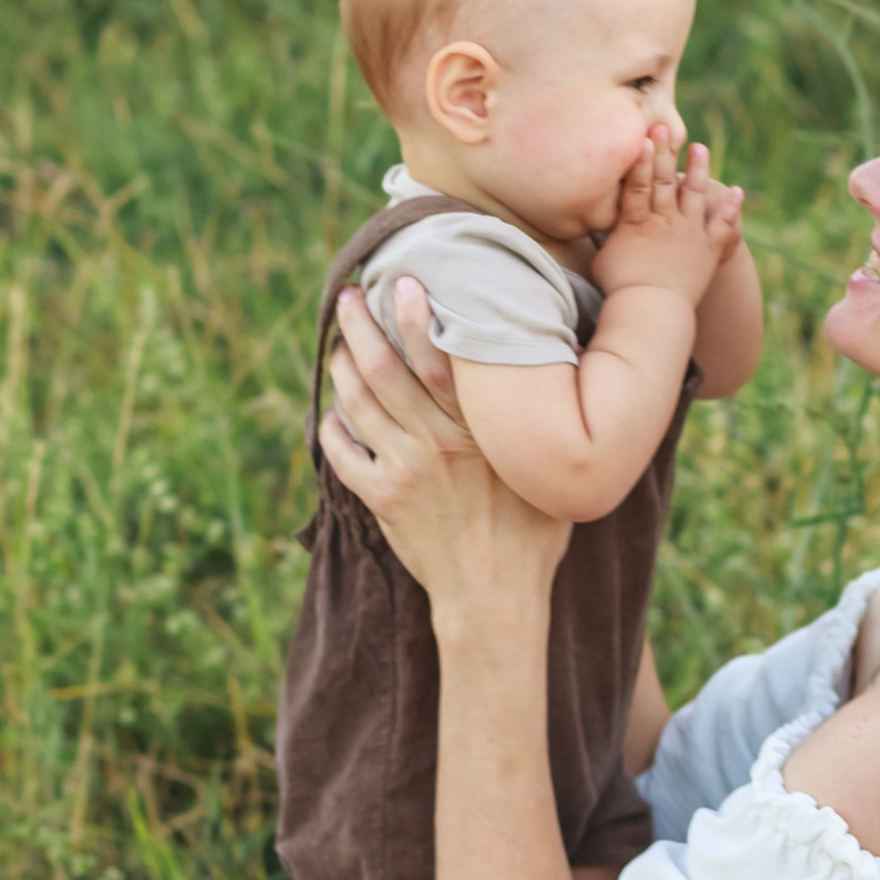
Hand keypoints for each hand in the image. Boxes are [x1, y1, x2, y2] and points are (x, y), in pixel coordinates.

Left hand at [320, 281, 570, 621]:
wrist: (495, 597)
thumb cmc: (534, 531)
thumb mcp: (543, 467)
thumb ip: (532, 420)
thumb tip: (547, 371)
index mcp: (476, 428)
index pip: (439, 356)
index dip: (415, 315)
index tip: (403, 282)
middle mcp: (434, 441)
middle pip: (384, 369)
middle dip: (360, 326)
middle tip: (348, 296)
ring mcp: (402, 469)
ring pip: (357, 403)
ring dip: (342, 366)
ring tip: (338, 344)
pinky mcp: (380, 498)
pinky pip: (342, 452)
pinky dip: (333, 426)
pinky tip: (334, 411)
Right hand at [592, 132, 744, 313]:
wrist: (653, 310)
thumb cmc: (620, 289)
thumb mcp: (602, 258)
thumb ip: (606, 236)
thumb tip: (593, 221)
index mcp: (636, 223)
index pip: (636, 184)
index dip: (639, 160)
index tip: (643, 138)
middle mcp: (664, 221)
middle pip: (663, 180)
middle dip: (665, 152)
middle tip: (665, 127)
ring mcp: (689, 233)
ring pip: (695, 194)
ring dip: (698, 169)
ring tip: (700, 148)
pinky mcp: (708, 248)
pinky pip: (724, 224)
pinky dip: (731, 208)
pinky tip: (737, 192)